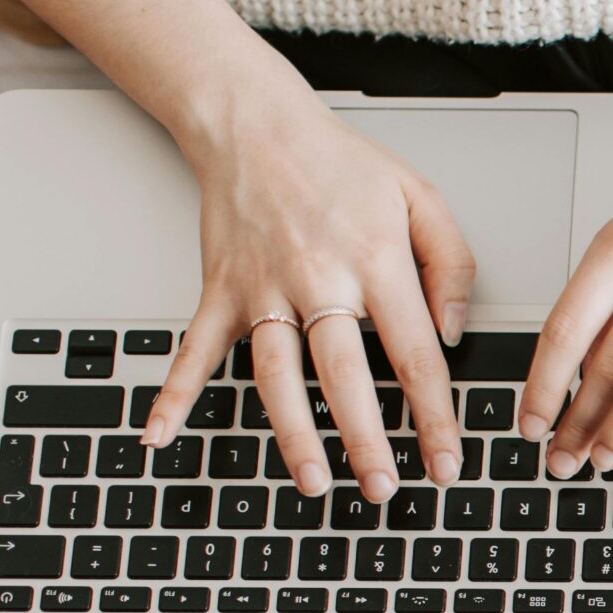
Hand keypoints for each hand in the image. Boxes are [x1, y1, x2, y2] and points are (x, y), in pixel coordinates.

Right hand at [143, 91, 475, 500]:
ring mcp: (263, 288)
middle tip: (384, 490)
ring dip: (293, 433)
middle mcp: (317, 280)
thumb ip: (453, 266)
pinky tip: (160, 434)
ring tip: (314, 482)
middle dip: (367, 440)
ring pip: (277, 374)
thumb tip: (453, 333)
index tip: (446, 463)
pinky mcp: (220, 290)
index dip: (434, 417)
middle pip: (346, 376)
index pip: (415, 355)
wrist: (254, 122)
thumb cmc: (342, 163)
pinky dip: (174, 393)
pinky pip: (195, 348)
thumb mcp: (422, 197)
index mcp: (375, 262)